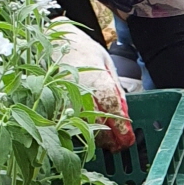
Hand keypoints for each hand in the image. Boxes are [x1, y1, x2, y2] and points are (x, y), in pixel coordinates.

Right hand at [51, 22, 135, 151]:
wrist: (56, 39)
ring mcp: (66, 95)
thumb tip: (123, 109)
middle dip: (110, 137)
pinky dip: (80, 129)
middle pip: (97, 120)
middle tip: (121, 145)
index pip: (112, 107)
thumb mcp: (106, 63)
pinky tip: (89, 133)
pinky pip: (68, 119)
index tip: (128, 137)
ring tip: (108, 144)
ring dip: (96, 137)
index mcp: (97, 78)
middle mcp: (81, 89)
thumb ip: (115, 86)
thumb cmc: (84, 50)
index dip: (120, 125)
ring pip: (81, 123)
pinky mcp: (55, 99)